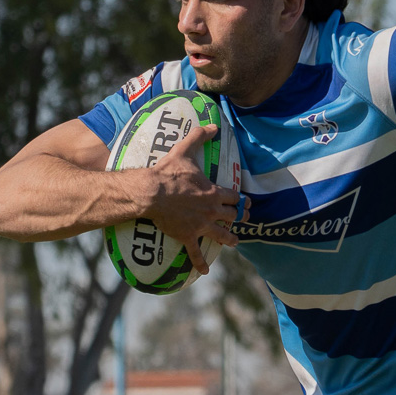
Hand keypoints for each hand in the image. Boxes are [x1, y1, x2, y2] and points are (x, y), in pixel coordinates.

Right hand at [138, 125, 238, 273]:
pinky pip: (196, 252)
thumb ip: (200, 136)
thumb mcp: (185, 150)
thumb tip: (213, 124)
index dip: (240, 199)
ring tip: (234, 241)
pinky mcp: (187, 236)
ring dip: (230, 239)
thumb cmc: (168, 172)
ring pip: (222, 235)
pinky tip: (205, 270)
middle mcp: (212, 211)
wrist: (151, 193)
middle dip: (238, 218)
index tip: (245, 202)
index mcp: (214, 192)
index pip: (234, 197)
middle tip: (242, 219)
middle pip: (232, 216)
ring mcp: (201, 225)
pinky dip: (200, 262)